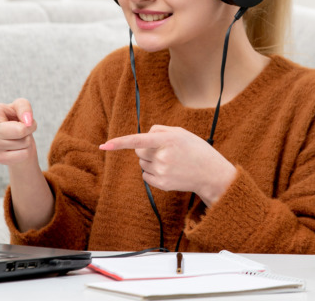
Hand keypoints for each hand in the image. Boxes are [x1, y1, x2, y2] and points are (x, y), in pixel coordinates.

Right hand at [0, 99, 37, 165]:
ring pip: (23, 142)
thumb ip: (25, 108)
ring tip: (20, 137)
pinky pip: (23, 154)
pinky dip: (27, 151)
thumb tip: (26, 122)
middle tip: (24, 127)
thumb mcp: (21, 107)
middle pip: (19, 130)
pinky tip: (18, 148)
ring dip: (28, 139)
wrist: (22, 140)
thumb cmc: (19, 119)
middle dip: (28, 128)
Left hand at [100, 125, 237, 205]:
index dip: (120, 143)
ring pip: (142, 163)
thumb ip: (159, 130)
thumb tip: (141, 138)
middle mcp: (163, 156)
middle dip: (146, 149)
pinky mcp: (162, 185)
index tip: (104, 145)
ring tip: (170, 161)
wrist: (210, 173)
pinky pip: (145, 175)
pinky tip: (168, 171)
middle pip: (138, 151)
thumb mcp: (180, 133)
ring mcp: (162, 172)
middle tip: (164, 150)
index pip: (139, 140)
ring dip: (151, 160)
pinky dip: (152, 172)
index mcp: (168, 140)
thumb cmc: (194, 149)